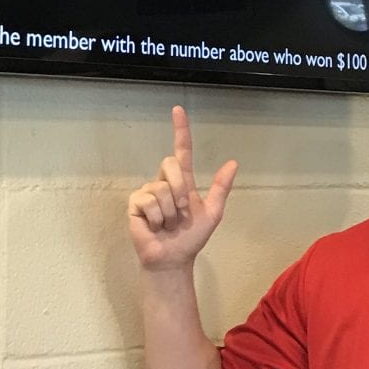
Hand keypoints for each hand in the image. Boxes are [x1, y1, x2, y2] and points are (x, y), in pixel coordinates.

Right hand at [128, 106, 236, 272]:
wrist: (174, 259)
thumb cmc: (191, 238)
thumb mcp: (212, 213)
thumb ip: (220, 188)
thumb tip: (233, 163)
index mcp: (183, 181)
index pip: (182, 150)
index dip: (180, 130)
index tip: (178, 109)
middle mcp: (164, 182)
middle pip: (171, 165)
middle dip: (180, 191)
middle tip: (181, 213)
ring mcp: (148, 191)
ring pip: (161, 189)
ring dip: (170, 212)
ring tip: (168, 224)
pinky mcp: (135, 204)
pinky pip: (149, 201)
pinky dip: (156, 218)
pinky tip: (155, 227)